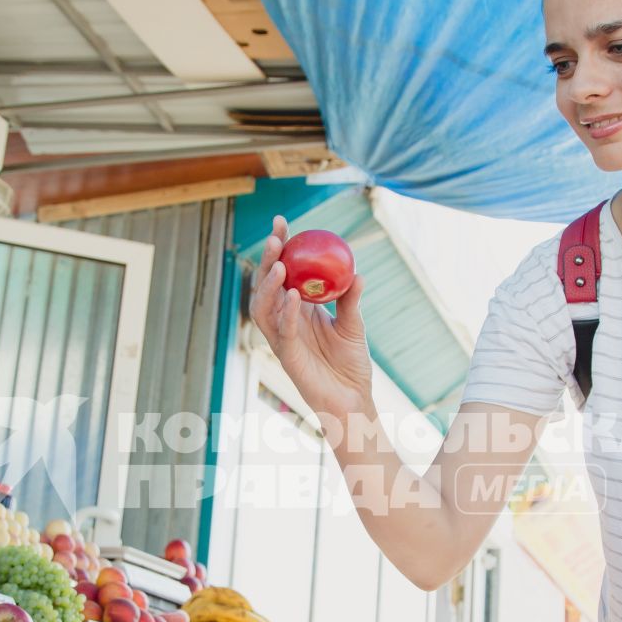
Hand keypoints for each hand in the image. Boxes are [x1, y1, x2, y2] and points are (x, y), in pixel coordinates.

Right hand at [249, 216, 374, 421]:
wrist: (352, 399)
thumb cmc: (350, 364)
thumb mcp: (354, 325)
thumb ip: (350, 299)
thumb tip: (357, 271)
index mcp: (297, 307)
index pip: (283, 271)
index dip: (279, 247)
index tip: (281, 222)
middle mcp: (284, 319)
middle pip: (267, 283)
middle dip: (268, 258)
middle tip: (275, 235)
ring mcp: (282, 338)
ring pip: (263, 306)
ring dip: (269, 283)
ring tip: (280, 262)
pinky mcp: (286, 356)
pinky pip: (282, 332)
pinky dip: (286, 313)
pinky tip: (293, 295)